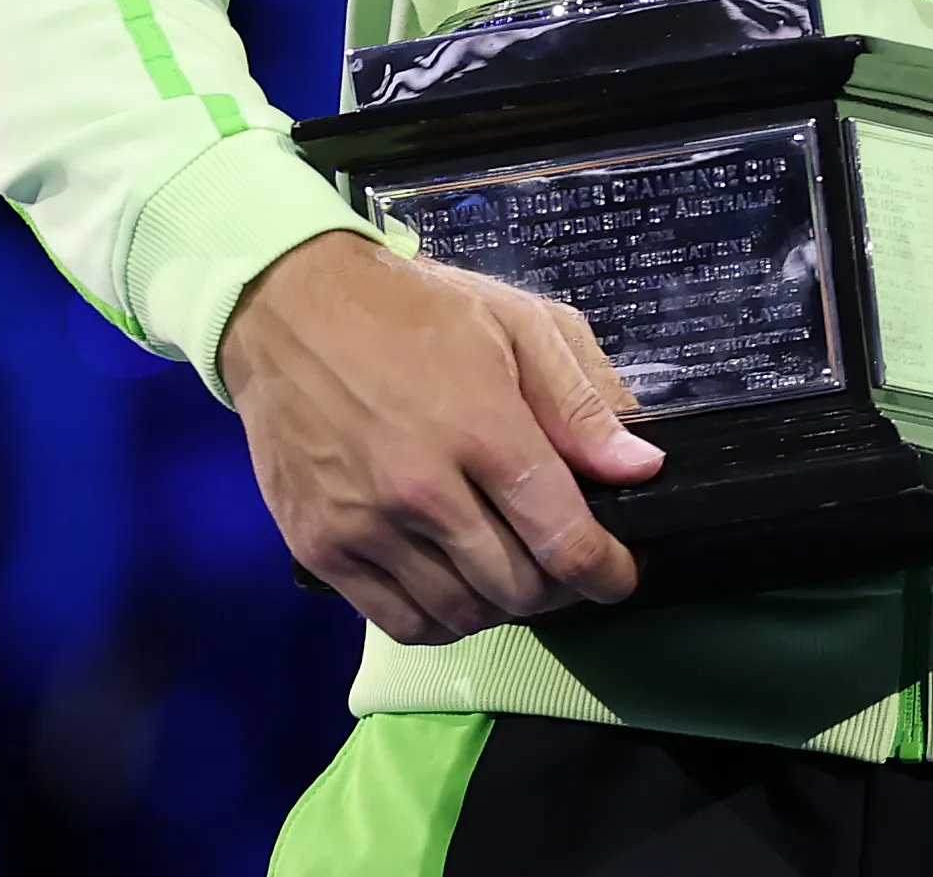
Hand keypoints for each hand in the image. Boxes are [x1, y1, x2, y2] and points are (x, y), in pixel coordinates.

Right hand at [222, 231, 665, 642]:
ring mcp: (364, 527)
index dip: (607, 571)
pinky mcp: (319, 549)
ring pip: (461, 614)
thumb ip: (582, 402)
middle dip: (560, 587)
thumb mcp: (519, 325)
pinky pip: (399, 621)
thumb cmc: (417, 312)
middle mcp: (421, 491)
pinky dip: (443, 620)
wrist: (291, 311)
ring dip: (502, 607)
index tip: (621, 573)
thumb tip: (641, 469)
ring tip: (515, 573)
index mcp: (483, 428)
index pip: (564, 537)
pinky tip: (458, 588)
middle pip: (517, 586)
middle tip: (567, 563)